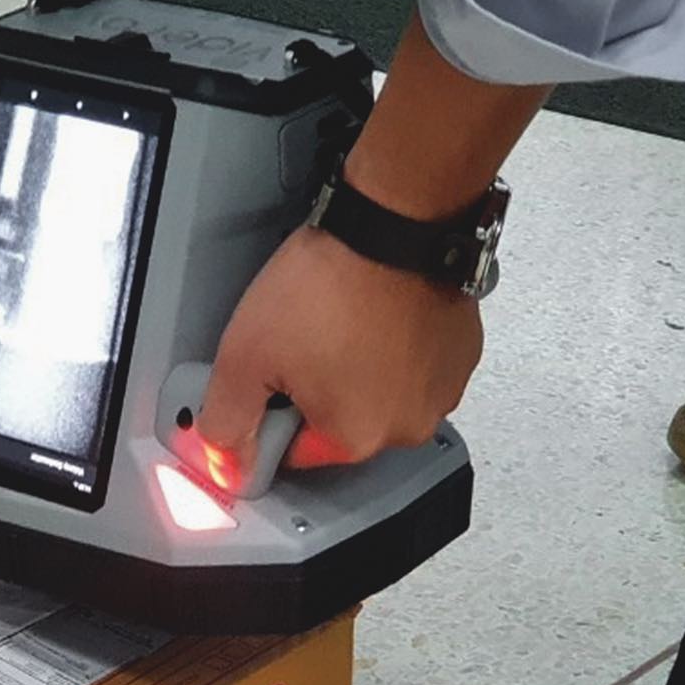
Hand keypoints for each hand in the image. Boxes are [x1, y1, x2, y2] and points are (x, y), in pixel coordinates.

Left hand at [198, 225, 483, 475]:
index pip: (296, 450)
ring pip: (382, 391)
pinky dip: (396, 344)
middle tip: (306, 335)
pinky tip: (374, 312)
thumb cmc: (333, 281)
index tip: (274, 371)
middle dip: (319, 387)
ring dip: (360, 366)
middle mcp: (407, 424)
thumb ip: (229, 418)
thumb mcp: (246, 356)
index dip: (275, 409)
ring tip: (341, 318)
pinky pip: (416, 362)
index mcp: (356, 437)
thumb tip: (224, 463)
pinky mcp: (461, 351)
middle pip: (342, 422)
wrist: (394, 222)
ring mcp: (441, 387)